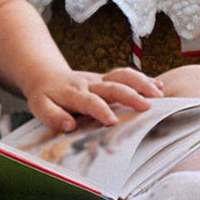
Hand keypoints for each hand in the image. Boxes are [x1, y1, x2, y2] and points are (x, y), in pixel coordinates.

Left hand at [19, 68, 156, 131]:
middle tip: (146, 107)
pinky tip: (159, 86)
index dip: (101, 110)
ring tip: (158, 94)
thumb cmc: (45, 95)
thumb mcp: (39, 107)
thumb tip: (69, 125)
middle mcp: (89, 83)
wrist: (46, 75)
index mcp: (73, 93)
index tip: (113, 121)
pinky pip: (126, 75)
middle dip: (130, 95)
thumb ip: (52, 116)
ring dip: (141, 83)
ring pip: (122, 76)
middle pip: (112, 86)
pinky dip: (143, 79)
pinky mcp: (107, 78)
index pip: (89, 101)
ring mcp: (100, 79)